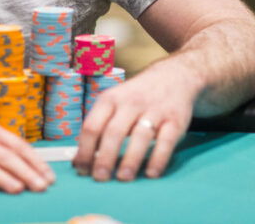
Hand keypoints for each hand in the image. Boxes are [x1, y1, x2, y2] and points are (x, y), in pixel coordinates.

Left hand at [73, 60, 197, 181]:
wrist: (172, 76)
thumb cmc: (135, 96)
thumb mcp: (113, 101)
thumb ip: (98, 126)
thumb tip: (80, 159)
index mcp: (110, 100)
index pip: (92, 126)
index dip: (85, 150)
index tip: (82, 169)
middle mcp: (130, 103)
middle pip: (114, 132)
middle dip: (105, 157)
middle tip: (100, 178)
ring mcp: (154, 111)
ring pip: (140, 136)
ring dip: (130, 159)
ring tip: (123, 178)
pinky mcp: (175, 120)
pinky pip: (166, 141)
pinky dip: (158, 158)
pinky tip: (150, 173)